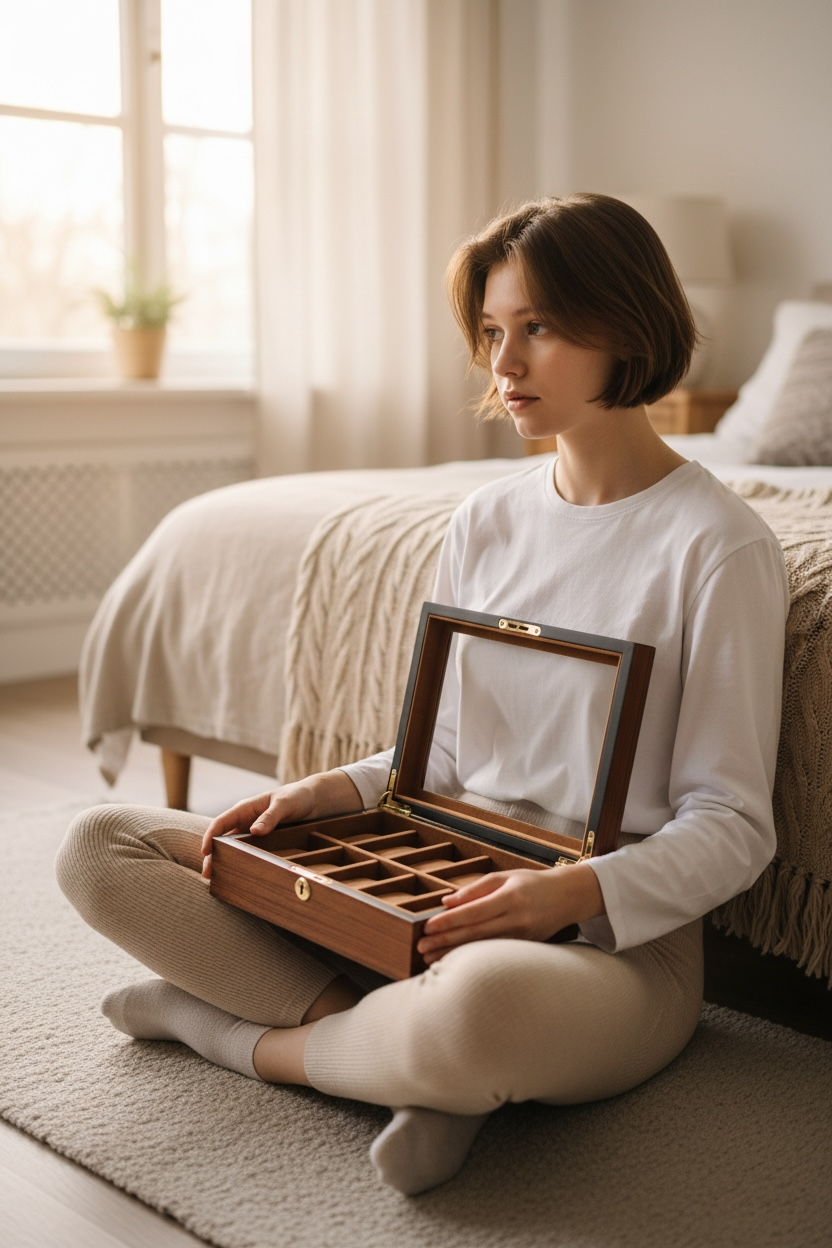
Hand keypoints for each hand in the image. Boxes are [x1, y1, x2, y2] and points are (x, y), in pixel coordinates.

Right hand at [200, 769, 362, 877]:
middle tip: (208, 875)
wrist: (315, 800)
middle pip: (222, 839)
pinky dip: (240, 861)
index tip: (205, 853)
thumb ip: (270, 817)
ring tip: (218, 879)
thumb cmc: (298, 796)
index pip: (221, 822)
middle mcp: (246, 821)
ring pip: (233, 847)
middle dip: (213, 855)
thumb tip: (254, 831)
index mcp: (246, 808)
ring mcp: (253, 832)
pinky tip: (239, 875)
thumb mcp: (285, 804)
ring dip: (225, 860)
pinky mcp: (263, 841)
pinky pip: (247, 852)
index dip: (209, 837)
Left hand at [417, 863, 604, 964]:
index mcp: (510, 897)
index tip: (428, 926)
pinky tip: (455, 961)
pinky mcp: (525, 947)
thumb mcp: (505, 877)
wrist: (567, 897)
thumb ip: (475, 889)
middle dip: (445, 941)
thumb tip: (447, 901)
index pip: (473, 912)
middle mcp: (517, 919)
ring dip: (454, 954)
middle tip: (421, 947)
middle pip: (474, 933)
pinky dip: (472, 957)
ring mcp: (523, 937)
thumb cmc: (532, 883)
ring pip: (482, 948)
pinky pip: (494, 953)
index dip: (449, 920)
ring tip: (430, 959)